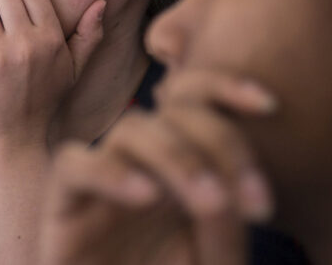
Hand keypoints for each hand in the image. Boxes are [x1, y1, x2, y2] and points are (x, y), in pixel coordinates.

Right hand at [39, 104, 271, 264]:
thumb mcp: (213, 262)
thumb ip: (225, 224)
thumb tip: (226, 191)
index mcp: (178, 164)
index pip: (192, 98)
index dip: (224, 85)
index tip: (269, 105)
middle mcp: (140, 163)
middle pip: (173, 113)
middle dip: (220, 145)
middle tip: (253, 205)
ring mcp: (100, 179)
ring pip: (131, 129)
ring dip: (179, 158)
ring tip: (211, 204)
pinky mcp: (61, 203)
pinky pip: (73, 164)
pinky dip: (109, 171)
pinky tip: (146, 196)